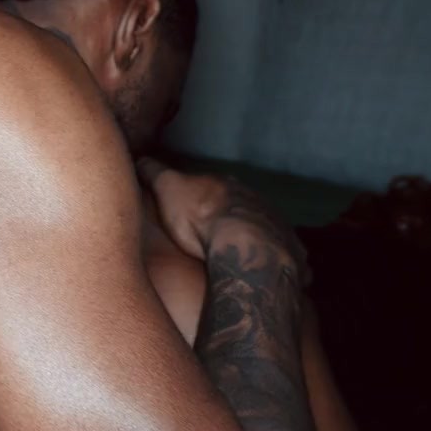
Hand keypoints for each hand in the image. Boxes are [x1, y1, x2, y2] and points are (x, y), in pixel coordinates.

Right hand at [136, 158, 307, 279]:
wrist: (244, 247)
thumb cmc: (201, 219)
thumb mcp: (168, 190)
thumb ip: (155, 173)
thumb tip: (139, 157)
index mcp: (226, 187)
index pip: (213, 188)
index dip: (203, 199)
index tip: (195, 209)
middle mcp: (255, 202)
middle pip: (241, 208)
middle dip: (232, 218)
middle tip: (217, 235)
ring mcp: (277, 226)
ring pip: (265, 230)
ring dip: (254, 240)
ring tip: (240, 257)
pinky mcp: (292, 252)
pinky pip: (285, 256)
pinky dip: (276, 262)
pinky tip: (266, 273)